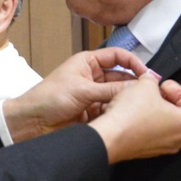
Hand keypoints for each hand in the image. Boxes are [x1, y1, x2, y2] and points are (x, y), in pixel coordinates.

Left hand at [2, 49, 152, 142]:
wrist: (32, 123)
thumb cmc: (48, 98)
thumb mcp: (82, 90)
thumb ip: (111, 90)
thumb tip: (136, 88)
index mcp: (87, 63)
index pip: (117, 56)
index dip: (133, 62)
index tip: (146, 73)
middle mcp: (92, 77)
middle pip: (121, 77)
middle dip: (134, 84)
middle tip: (149, 93)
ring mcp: (93, 96)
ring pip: (118, 96)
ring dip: (127, 101)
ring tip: (139, 106)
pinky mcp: (93, 114)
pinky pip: (112, 111)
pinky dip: (119, 113)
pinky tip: (126, 117)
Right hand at [88, 76, 180, 163]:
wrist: (110, 137)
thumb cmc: (131, 113)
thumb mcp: (145, 85)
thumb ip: (153, 80)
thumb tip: (150, 82)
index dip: (179, 91)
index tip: (164, 86)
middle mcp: (177, 140)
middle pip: (180, 116)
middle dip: (167, 100)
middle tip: (154, 91)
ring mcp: (161, 148)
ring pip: (164, 125)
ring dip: (155, 111)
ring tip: (142, 100)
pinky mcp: (146, 152)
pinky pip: (151, 134)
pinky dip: (146, 123)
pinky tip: (133, 113)